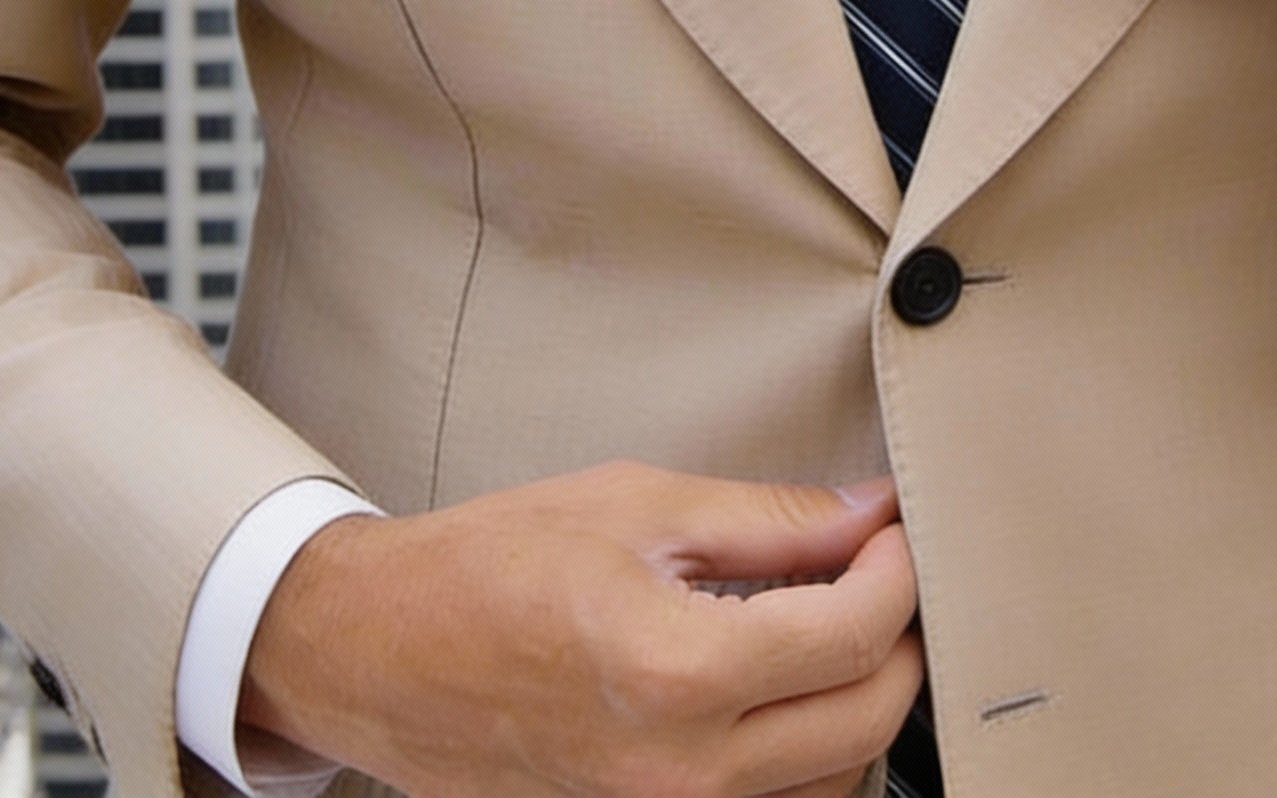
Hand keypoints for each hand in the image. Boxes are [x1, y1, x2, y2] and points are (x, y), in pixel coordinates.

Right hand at [239, 462, 922, 797]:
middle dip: (896, 635)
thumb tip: (865, 513)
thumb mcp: (637, 506)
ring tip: (831, 623)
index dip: (896, 569)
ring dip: (857, 701)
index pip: (853, 633)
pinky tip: (781, 686)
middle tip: (877, 569)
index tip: (892, 529)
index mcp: (674, 673)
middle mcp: (678, 773)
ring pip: (832, 781)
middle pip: (865, 721)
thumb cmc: (486, 568)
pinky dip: (806, 752)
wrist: (380, 650)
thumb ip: (768, 520)